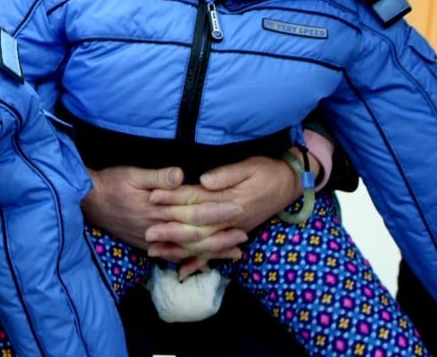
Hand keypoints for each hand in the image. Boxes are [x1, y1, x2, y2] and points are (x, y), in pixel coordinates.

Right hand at [81, 165, 241, 249]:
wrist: (87, 200)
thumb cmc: (111, 182)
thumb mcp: (132, 174)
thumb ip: (158, 178)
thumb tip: (181, 177)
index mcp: (158, 210)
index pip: (194, 214)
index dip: (217, 214)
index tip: (238, 213)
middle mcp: (157, 229)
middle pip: (194, 237)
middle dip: (220, 239)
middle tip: (243, 239)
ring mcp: (150, 240)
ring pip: (185, 250)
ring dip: (209, 252)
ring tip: (231, 254)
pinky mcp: (144, 244)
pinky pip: (170, 256)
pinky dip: (187, 260)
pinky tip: (200, 263)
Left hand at [145, 155, 299, 271]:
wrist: (289, 184)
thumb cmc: (267, 171)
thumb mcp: (250, 166)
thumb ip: (227, 174)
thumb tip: (204, 181)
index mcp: (230, 201)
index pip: (196, 201)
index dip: (173, 199)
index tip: (152, 197)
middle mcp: (230, 220)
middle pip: (195, 228)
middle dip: (170, 230)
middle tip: (147, 233)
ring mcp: (232, 231)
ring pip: (202, 244)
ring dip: (178, 249)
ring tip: (155, 252)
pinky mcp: (233, 235)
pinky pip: (214, 253)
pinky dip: (198, 262)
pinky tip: (183, 270)